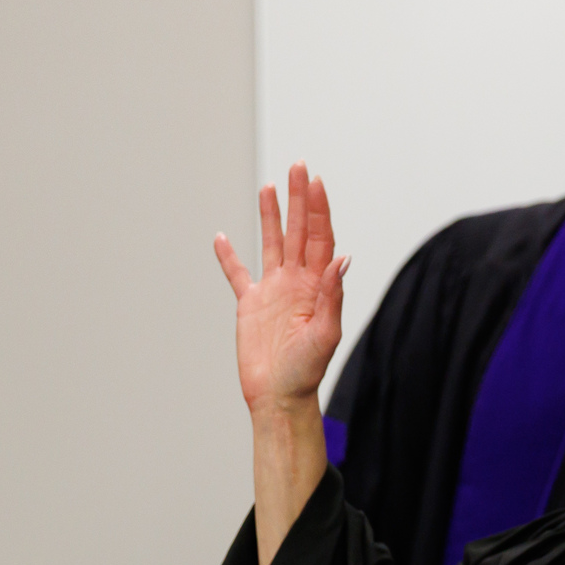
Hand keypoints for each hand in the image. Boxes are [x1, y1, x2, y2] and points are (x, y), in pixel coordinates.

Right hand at [216, 162, 347, 415]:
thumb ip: (332, 296)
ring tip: (268, 188)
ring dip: (271, 216)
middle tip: (297, 168)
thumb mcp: (325, 334)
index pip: (319, 238)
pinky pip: (238, 275)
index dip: (318, 210)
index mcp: (317, 286)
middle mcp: (297, 283)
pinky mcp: (250, 305)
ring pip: (272, 244)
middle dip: (298, 200)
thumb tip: (342, 259)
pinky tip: (222, 238)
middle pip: (298, 232)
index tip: (315, 182)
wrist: (279, 397)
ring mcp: (273, 292)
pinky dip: (229, 257)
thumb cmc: (306, 371)